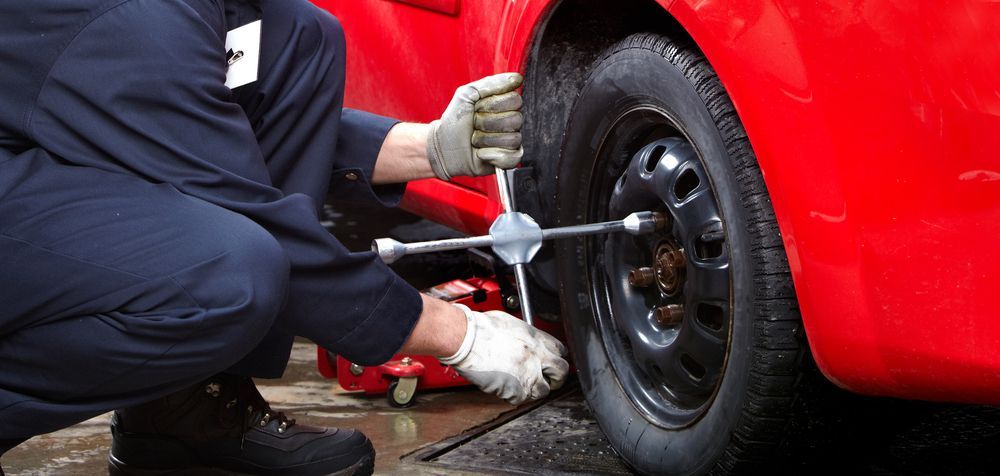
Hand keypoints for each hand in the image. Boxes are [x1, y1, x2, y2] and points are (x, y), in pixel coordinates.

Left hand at [426, 73, 523, 179]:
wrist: (443, 146)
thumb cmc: (455, 121)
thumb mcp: (467, 94)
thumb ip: (491, 83)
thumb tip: (517, 79)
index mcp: (504, 105)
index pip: (515, 100)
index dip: (493, 104)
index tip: (477, 108)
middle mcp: (510, 123)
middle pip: (515, 120)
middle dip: (487, 123)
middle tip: (475, 125)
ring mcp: (510, 142)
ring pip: (511, 139)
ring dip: (486, 139)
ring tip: (475, 139)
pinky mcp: (507, 159)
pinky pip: (511, 156)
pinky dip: (491, 155)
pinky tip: (481, 152)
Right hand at [439, 304, 568, 404]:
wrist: (466, 338)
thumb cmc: (481, 328)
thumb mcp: (511, 323)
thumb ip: (523, 335)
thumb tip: (524, 340)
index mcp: (536, 338)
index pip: (560, 351)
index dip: (555, 358)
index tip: (551, 362)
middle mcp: (537, 357)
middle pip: (561, 372)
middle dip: (556, 378)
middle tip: (549, 380)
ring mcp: (528, 375)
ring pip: (545, 390)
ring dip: (536, 390)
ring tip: (524, 386)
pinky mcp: (516, 390)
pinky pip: (522, 399)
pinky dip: (516, 396)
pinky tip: (507, 388)